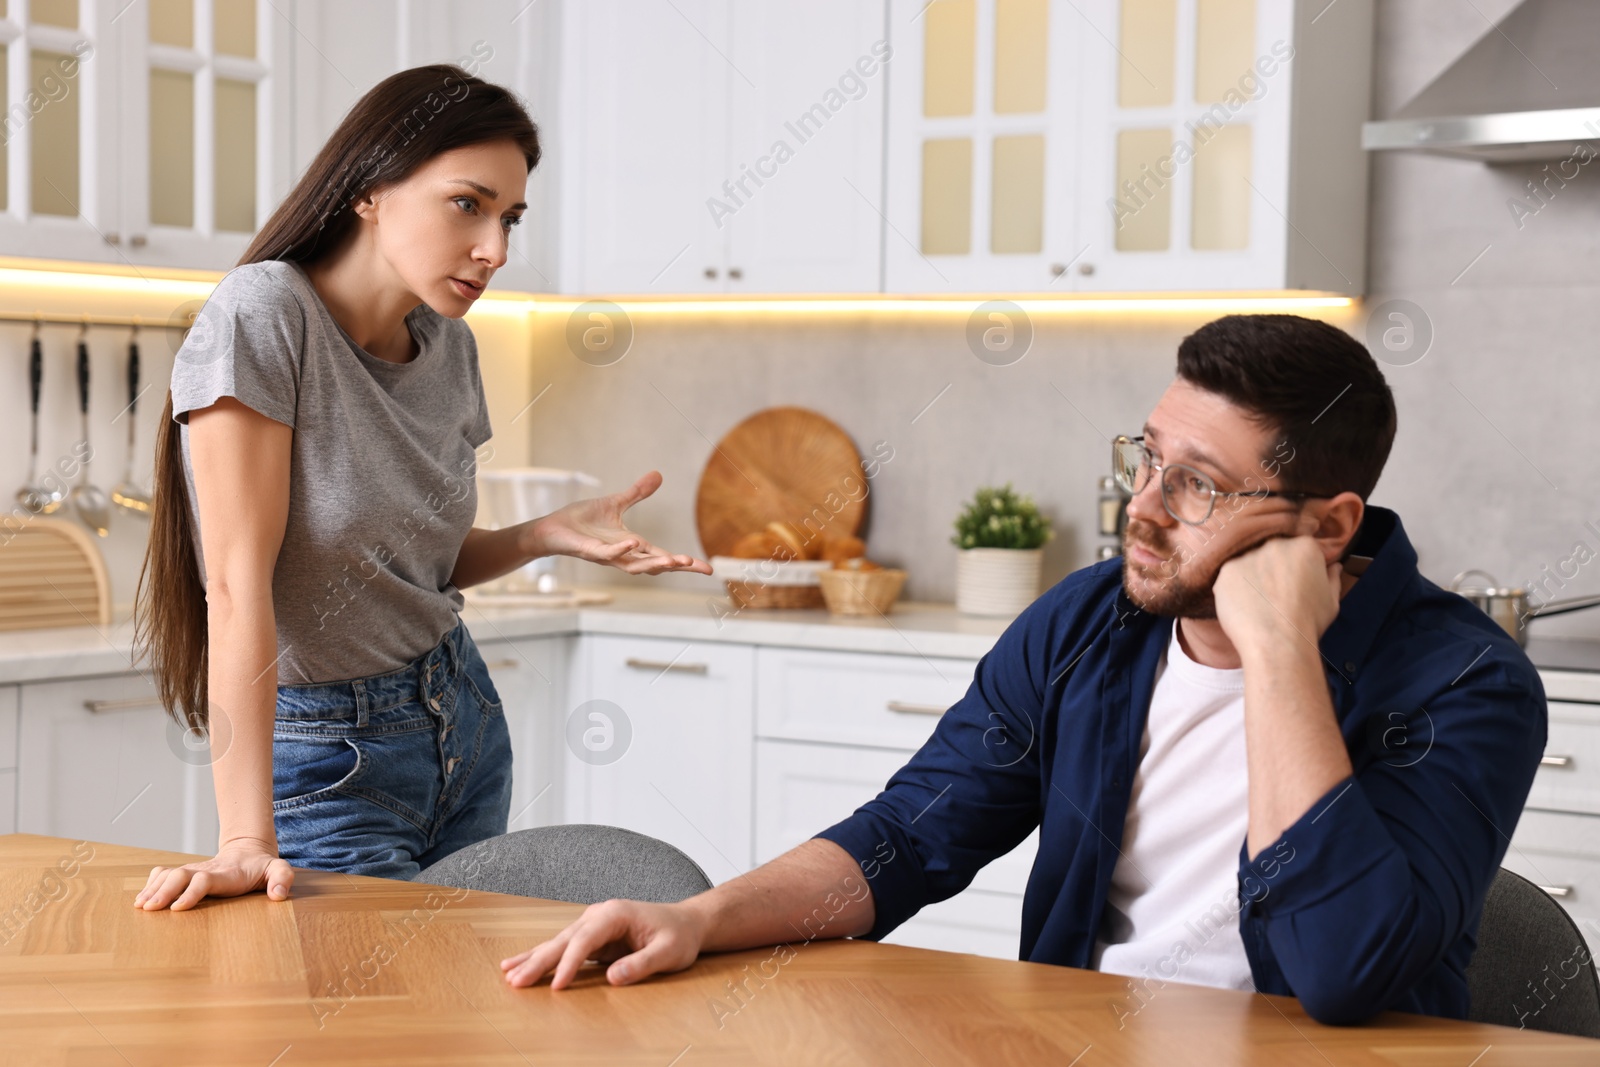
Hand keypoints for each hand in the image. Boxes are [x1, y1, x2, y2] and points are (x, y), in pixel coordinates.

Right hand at [132, 840, 293, 910]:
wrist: (248, 853)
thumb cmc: (262, 868)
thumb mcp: (279, 870)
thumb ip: (282, 879)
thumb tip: (278, 895)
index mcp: (226, 874)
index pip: (204, 880)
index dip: (191, 892)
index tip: (178, 907)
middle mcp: (204, 870)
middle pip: (180, 876)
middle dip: (164, 891)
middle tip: (149, 908)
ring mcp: (193, 870)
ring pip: (168, 875)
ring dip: (153, 889)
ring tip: (140, 906)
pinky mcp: (185, 873)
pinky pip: (163, 875)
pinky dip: (150, 885)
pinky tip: (141, 899)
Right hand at [501, 898, 705, 988]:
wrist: (686, 923)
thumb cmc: (678, 936)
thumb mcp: (668, 953)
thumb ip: (641, 964)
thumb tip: (611, 979)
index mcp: (616, 913)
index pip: (586, 940)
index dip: (570, 964)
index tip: (556, 986)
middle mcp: (599, 914)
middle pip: (564, 939)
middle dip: (539, 961)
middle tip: (515, 981)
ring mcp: (594, 924)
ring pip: (558, 942)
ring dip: (534, 959)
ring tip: (507, 973)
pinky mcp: (593, 936)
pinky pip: (565, 948)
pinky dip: (544, 958)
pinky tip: (523, 965)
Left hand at [526, 471, 712, 576]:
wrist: (551, 529)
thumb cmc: (581, 521)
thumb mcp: (615, 504)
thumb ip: (637, 493)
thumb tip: (659, 475)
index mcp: (632, 546)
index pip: (663, 556)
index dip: (685, 563)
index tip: (707, 569)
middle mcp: (623, 555)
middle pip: (655, 565)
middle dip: (675, 566)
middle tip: (695, 566)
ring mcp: (606, 556)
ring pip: (634, 565)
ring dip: (653, 563)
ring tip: (673, 560)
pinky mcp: (588, 552)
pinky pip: (608, 554)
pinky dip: (621, 549)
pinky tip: (633, 541)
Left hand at [1213, 534, 1341, 647]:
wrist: (1278, 644)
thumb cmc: (1308, 624)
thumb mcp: (1331, 600)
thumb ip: (1332, 578)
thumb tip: (1334, 565)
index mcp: (1304, 546)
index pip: (1299, 547)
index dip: (1296, 565)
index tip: (1294, 581)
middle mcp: (1275, 544)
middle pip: (1272, 551)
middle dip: (1273, 567)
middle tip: (1275, 593)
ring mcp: (1248, 556)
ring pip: (1249, 562)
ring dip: (1252, 577)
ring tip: (1258, 602)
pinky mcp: (1227, 570)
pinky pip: (1230, 576)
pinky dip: (1234, 589)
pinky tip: (1243, 606)